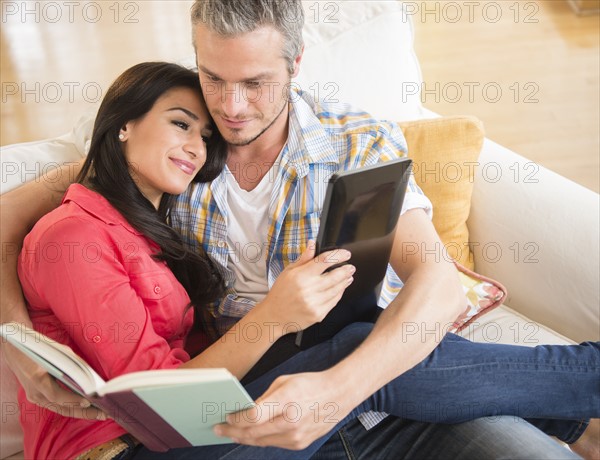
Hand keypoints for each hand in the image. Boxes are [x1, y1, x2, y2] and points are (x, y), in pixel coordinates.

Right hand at [2, 343, 106, 419]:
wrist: (16, 350)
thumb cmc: (40, 347)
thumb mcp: (58, 352)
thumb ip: (73, 364)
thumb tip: (92, 377)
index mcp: (37, 378)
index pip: (56, 395)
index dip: (73, 399)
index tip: (89, 401)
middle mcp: (34, 392)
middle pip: (61, 407)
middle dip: (84, 412)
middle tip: (104, 413)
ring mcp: (35, 397)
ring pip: (60, 409)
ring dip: (80, 412)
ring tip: (99, 413)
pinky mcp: (37, 398)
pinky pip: (57, 405)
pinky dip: (72, 407)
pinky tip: (86, 408)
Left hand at [214, 372, 350, 449]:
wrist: (338, 395)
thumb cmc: (310, 384)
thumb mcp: (284, 382)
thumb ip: (264, 399)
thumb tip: (246, 412)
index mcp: (286, 402)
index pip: (253, 417)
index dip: (236, 420)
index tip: (225, 417)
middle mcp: (291, 423)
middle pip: (253, 433)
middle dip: (233, 431)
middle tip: (218, 430)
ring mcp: (296, 437)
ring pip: (261, 442)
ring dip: (244, 438)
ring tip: (230, 433)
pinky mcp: (299, 444)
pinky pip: (273, 444)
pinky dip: (260, 439)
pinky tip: (250, 435)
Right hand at [260, 242, 354, 330]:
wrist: (274, 315)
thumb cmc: (281, 292)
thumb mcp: (288, 271)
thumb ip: (304, 258)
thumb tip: (312, 244)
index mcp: (301, 276)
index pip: (324, 261)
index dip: (338, 255)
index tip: (345, 254)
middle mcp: (308, 289)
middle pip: (334, 276)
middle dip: (345, 270)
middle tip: (350, 266)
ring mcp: (314, 303)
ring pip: (336, 289)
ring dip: (345, 281)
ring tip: (348, 276)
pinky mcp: (318, 314)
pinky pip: (334, 301)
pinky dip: (339, 293)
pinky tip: (340, 289)